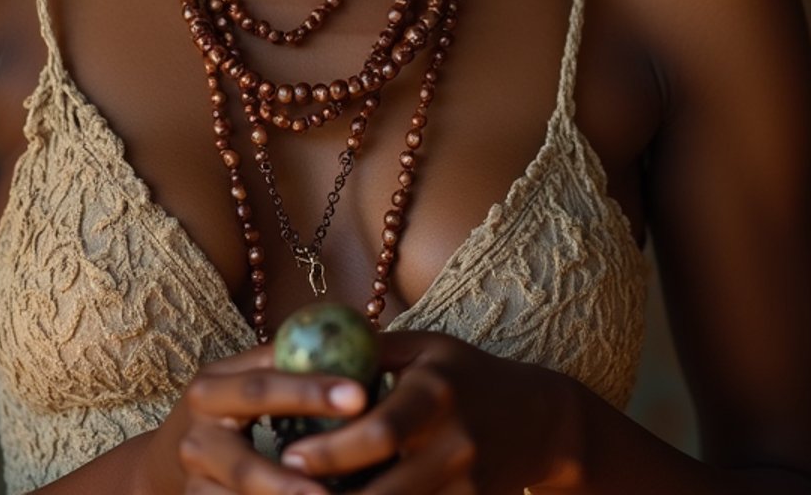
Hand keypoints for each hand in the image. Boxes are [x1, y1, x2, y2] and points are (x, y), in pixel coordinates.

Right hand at [142, 342, 369, 493]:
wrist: (171, 456)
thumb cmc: (230, 408)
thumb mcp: (247, 379)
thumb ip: (288, 365)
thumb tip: (359, 346)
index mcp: (212, 389)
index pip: (263, 387)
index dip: (310, 391)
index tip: (359, 396)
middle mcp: (197, 438)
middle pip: (245, 467)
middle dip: (290, 481)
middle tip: (332, 491)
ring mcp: (194, 482)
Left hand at [273, 330, 582, 493]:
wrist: (540, 421)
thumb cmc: (467, 375)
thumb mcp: (426, 348)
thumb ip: (373, 350)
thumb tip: (306, 348)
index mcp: (437, 392)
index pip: (381, 430)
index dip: (333, 450)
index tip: (290, 454)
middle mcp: (456, 443)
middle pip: (385, 490)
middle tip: (288, 489)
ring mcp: (468, 485)